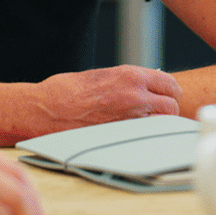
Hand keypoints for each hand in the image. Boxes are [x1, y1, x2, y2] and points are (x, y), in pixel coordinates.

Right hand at [37, 65, 183, 129]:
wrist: (44, 110)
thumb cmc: (66, 90)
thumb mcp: (101, 75)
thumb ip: (126, 81)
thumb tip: (143, 87)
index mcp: (130, 76)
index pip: (169, 83)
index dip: (171, 91)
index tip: (168, 95)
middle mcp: (134, 97)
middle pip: (172, 106)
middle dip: (169, 109)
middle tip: (160, 113)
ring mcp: (129, 120)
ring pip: (161, 125)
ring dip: (158, 125)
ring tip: (148, 126)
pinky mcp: (120, 139)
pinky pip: (144, 139)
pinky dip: (144, 138)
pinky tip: (134, 137)